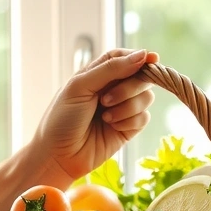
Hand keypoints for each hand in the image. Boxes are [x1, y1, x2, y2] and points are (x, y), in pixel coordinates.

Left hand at [31, 48, 158, 185]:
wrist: (58, 155)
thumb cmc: (62, 119)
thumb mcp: (80, 86)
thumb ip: (110, 68)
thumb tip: (143, 55)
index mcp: (97, 75)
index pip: (123, 57)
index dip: (138, 57)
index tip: (152, 59)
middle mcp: (112, 89)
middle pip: (140, 76)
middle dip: (129, 87)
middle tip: (105, 100)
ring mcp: (122, 108)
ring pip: (146, 97)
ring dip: (127, 106)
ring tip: (105, 117)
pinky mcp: (128, 128)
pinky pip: (144, 117)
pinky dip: (129, 121)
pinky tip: (112, 127)